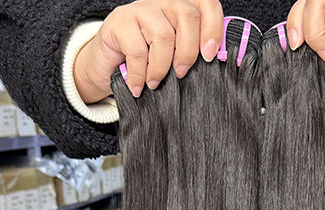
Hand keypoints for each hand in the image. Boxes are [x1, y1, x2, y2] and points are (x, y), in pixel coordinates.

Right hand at [73, 0, 222, 100]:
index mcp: (180, 8)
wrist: (108, 67)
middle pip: (187, 15)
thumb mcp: (174, 59)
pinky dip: (141, 75)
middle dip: (188, 51)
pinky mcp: (120, 21)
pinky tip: (139, 86)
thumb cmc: (147, 65)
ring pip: (163, 34)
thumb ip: (193, 54)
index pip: (206, 4)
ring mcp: (140, 9)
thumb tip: (217, 62)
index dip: (213, 28)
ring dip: (162, 67)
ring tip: (155, 83)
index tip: (210, 56)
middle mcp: (162, 2)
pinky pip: (138, 50)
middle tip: (181, 73)